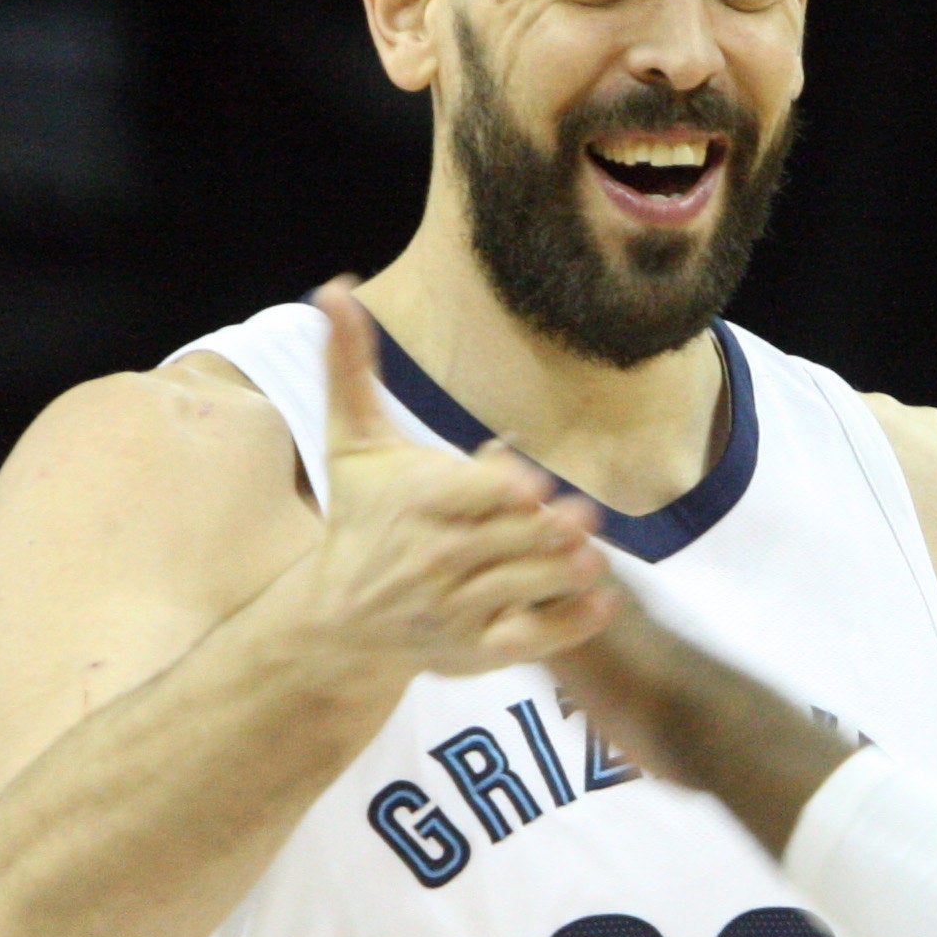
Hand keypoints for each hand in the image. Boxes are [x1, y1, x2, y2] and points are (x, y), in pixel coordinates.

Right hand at [305, 279, 617, 677]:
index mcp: (415, 502)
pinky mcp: (475, 650)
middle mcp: (434, 559)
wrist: (337, 620)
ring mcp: (455, 609)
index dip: (502, 491)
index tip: (531, 487)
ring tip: (589, 554)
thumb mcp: (354, 443)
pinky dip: (569, 624)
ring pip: (526, 586)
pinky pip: (532, 639)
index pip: (467, 496)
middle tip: (582, 518)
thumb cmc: (358, 516)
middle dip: (548, 530)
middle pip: (508, 539)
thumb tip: (336, 287)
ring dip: (566, 571)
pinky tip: (599, 601)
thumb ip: (350, 367)